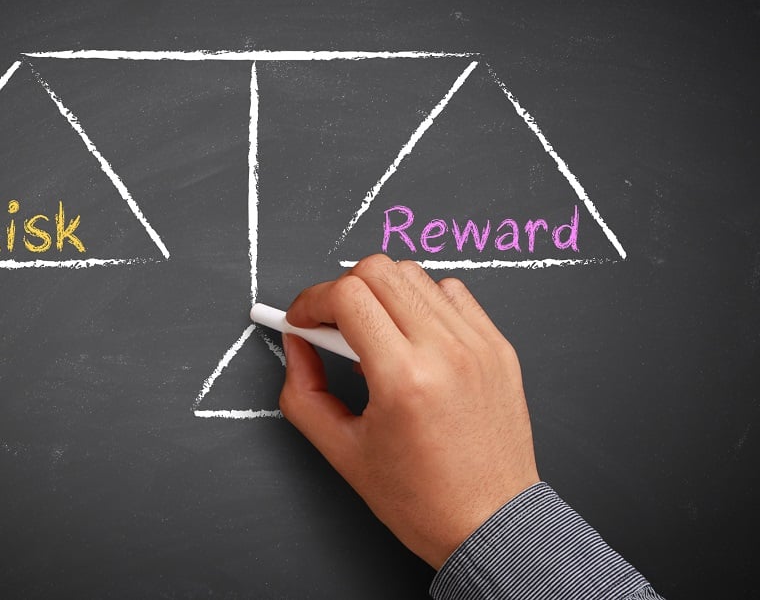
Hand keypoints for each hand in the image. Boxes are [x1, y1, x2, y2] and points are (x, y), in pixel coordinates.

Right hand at [279, 254, 539, 568]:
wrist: (491, 524)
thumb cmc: (420, 499)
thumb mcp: (341, 451)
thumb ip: (303, 391)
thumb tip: (296, 342)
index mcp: (403, 379)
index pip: (347, 295)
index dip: (311, 301)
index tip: (301, 321)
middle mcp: (446, 351)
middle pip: (379, 270)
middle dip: (341, 289)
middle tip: (332, 323)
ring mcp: (478, 344)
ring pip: (414, 275)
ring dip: (381, 292)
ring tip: (374, 334)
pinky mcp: (498, 347)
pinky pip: (452, 293)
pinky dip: (422, 301)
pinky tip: (412, 336)